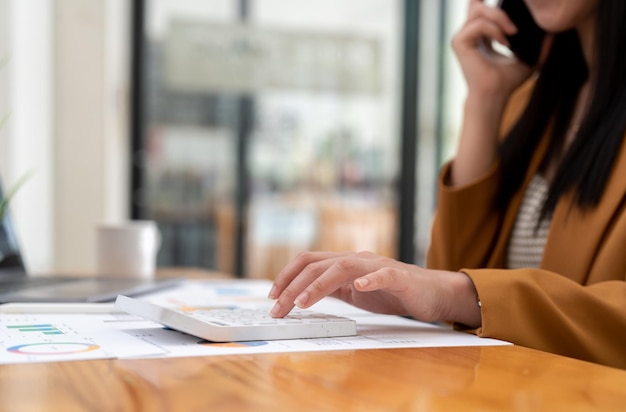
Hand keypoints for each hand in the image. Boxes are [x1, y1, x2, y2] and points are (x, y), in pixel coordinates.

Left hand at [268, 251, 481, 327]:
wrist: (432, 293)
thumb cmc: (393, 293)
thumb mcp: (354, 292)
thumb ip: (332, 289)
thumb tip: (301, 296)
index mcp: (345, 263)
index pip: (308, 261)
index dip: (287, 275)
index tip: (272, 296)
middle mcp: (357, 259)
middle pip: (318, 265)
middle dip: (293, 286)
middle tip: (278, 308)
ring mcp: (377, 266)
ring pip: (342, 267)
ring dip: (318, 285)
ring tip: (301, 303)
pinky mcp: (399, 278)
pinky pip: (383, 275)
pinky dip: (370, 279)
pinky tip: (360, 288)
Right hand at [452, 0, 550, 98]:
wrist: (495, 95)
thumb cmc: (507, 82)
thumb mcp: (528, 58)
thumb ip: (539, 45)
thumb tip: (554, 32)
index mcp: (480, 36)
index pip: (481, 8)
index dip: (491, 4)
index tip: (510, 10)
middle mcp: (469, 34)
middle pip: (478, 4)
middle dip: (500, 10)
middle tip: (514, 28)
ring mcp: (462, 38)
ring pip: (479, 11)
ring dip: (500, 18)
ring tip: (512, 33)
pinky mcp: (459, 43)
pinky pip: (478, 25)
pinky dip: (494, 30)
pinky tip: (504, 42)